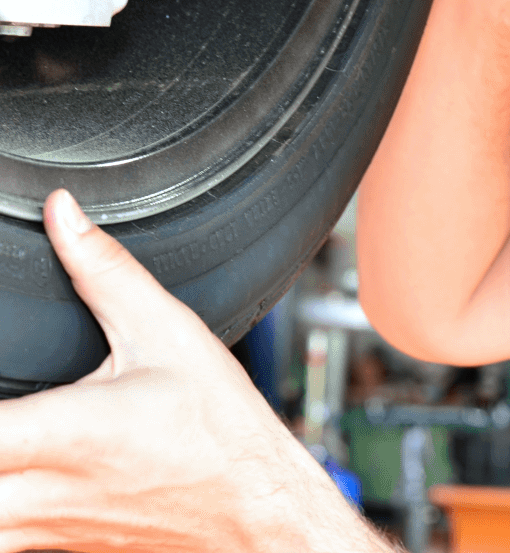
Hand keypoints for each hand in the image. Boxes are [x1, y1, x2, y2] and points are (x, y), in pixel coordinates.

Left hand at [0, 190, 393, 552]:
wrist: (258, 507)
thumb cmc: (220, 429)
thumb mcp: (167, 333)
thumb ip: (103, 271)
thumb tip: (63, 215)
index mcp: (59, 434)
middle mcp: (38, 493)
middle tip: (5, 404)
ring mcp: (38, 531)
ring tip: (9, 435)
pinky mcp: (50, 549)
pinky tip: (15, 470)